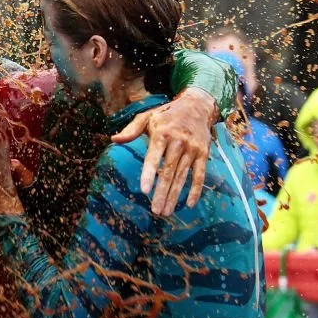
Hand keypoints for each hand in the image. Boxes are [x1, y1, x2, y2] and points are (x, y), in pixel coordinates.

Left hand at [112, 86, 214, 216]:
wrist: (197, 106)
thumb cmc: (167, 114)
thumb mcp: (147, 117)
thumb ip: (131, 130)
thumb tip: (114, 139)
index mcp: (161, 133)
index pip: (153, 157)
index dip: (149, 174)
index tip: (144, 190)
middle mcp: (178, 142)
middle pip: (169, 172)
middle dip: (162, 193)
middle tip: (156, 211)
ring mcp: (192, 148)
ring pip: (182, 176)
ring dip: (175, 195)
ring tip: (166, 211)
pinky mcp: (203, 153)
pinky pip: (200, 174)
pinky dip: (196, 190)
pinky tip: (189, 204)